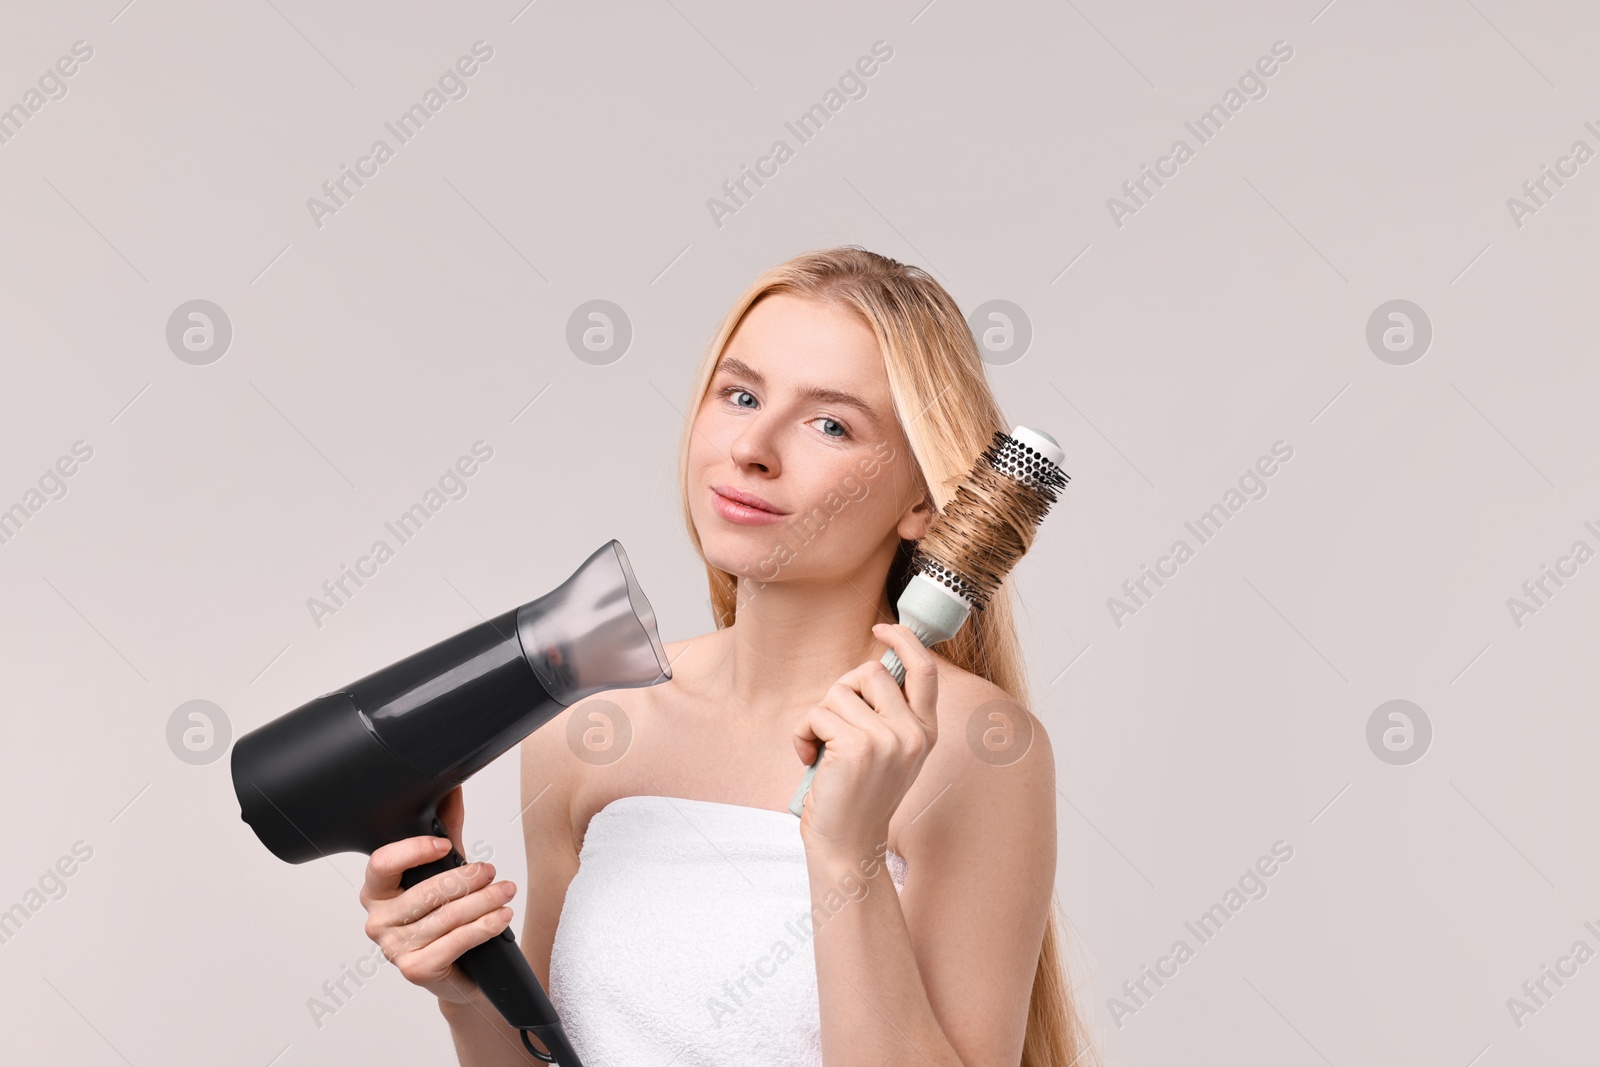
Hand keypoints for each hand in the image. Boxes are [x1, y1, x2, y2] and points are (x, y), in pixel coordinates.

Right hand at [357, 786, 518, 1006]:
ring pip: (446, 917)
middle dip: (466, 878)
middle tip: (491, 871)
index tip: (444, 844)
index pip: (382, 863)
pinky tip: (501, 917)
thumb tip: (453, 787)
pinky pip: (455, 942)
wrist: (460, 972)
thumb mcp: (445, 869)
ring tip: (506, 891)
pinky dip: (484, 927)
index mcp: (377, 890)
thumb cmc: (446, 916)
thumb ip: (446, 829)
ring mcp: (394, 948)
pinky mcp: (415, 970)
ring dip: (483, 901)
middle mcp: (378, 920)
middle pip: (424, 892)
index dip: (412, 851)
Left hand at [792, 622, 939, 860]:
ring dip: (818, 718)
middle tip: (834, 729)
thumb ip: (887, 716)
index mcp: (925, 733)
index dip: (904, 641)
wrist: (847, 848)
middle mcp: (913, 734)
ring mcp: (888, 740)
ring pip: (838, 692)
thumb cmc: (857, 799)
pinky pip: (817, 713)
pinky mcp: (857, 747)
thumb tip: (868, 671)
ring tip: (822, 752)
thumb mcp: (887, 754)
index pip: (924, 670)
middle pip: (868, 672)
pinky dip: (803, 734)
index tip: (882, 626)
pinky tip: (810, 760)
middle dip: (841, 693)